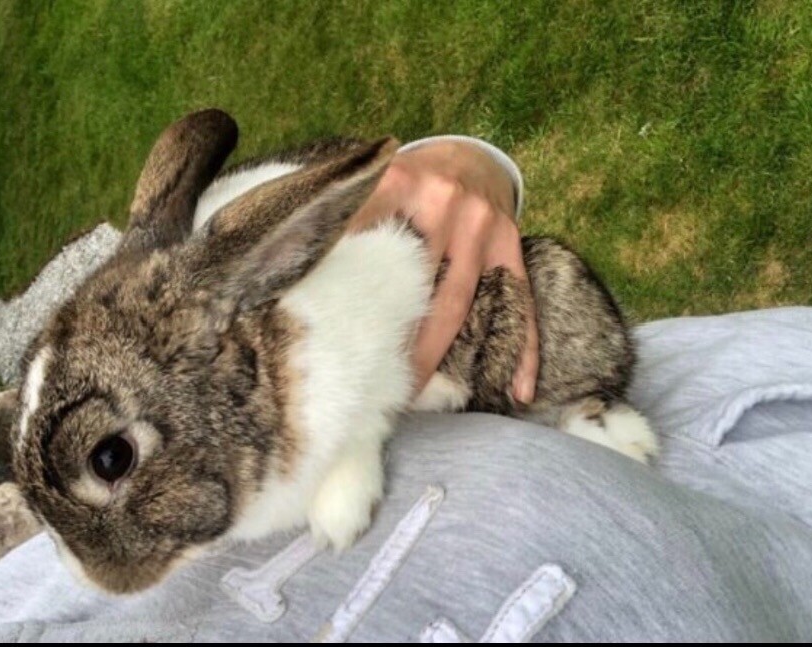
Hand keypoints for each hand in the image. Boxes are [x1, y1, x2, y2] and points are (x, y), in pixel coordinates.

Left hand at [348, 140, 538, 403]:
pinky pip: (520, 302)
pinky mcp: (510, 245)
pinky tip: (519, 390)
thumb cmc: (407, 181)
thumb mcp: (373, 180)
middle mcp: (446, 202)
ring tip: (410, 392)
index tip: (327, 335)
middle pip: (415, 285)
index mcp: (401, 182)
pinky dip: (523, 349)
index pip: (368, 246)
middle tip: (366, 382)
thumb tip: (289, 259)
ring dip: (434, 353)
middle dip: (392, 338)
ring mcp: (483, 227)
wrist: (469, 157)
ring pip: (459, 302)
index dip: (349, 293)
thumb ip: (344, 213)